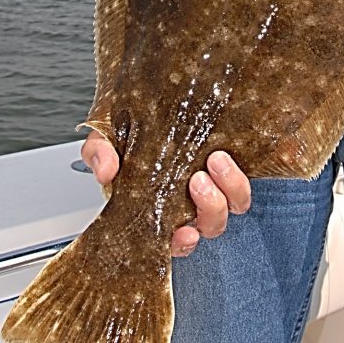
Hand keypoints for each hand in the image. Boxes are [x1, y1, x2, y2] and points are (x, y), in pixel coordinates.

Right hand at [80, 131, 251, 256]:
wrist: (153, 100)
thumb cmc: (130, 129)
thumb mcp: (106, 139)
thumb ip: (98, 153)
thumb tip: (105, 171)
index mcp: (160, 206)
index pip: (175, 239)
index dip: (182, 242)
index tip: (183, 232)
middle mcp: (190, 200)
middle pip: (210, 225)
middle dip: (209, 208)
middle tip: (197, 180)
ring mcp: (214, 182)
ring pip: (234, 204)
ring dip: (229, 188)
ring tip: (216, 159)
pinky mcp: (230, 163)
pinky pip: (244, 178)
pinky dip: (240, 173)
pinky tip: (227, 155)